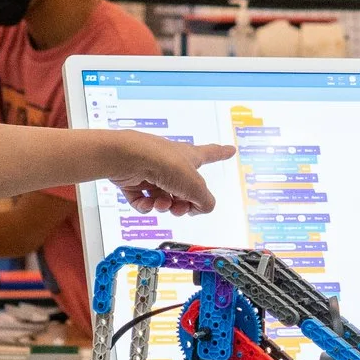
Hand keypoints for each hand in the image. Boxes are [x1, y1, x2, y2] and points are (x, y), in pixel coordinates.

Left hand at [110, 136, 233, 216]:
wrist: (128, 158)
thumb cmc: (163, 163)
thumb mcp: (195, 187)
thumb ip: (205, 202)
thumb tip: (200, 209)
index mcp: (190, 156)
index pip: (211, 154)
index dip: (222, 153)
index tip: (230, 149)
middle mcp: (171, 163)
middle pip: (184, 189)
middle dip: (185, 204)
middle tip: (181, 207)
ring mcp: (152, 171)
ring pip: (164, 198)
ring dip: (165, 207)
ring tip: (162, 204)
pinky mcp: (133, 180)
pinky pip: (143, 201)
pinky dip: (146, 207)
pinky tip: (147, 205)